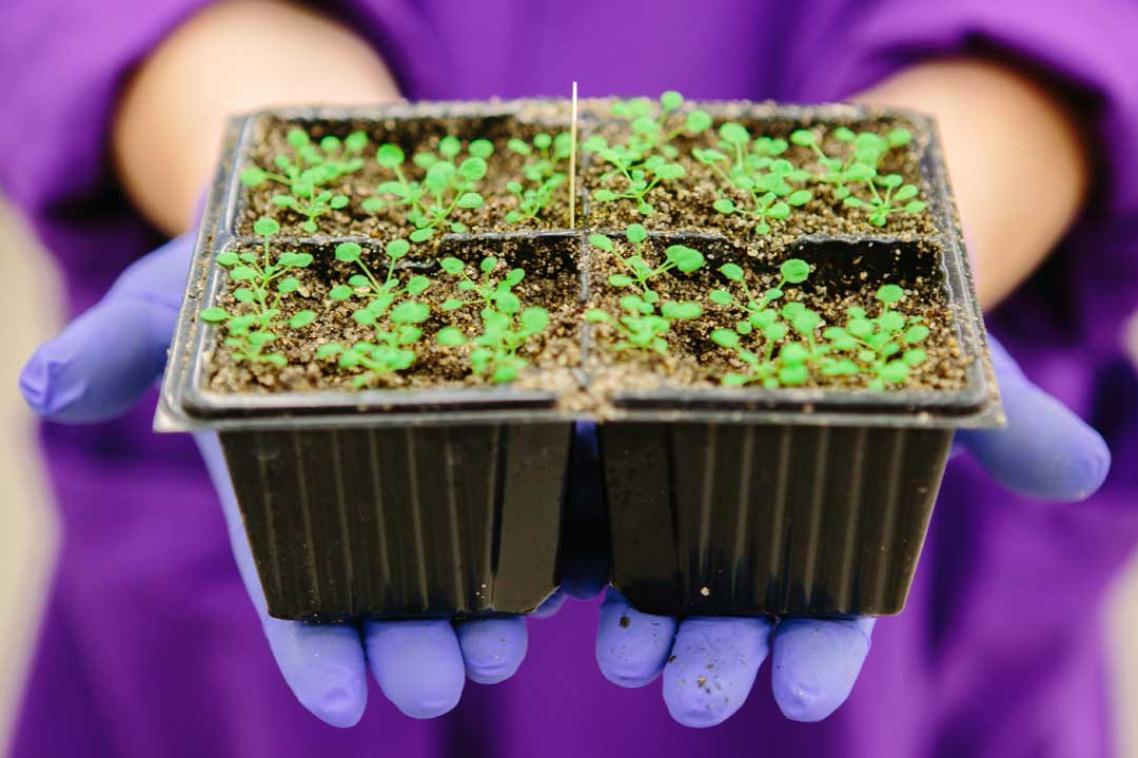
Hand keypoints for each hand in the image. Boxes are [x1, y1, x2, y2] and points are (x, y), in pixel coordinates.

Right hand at [19, 233, 537, 725]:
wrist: (328, 210)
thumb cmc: (239, 266)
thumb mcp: (173, 299)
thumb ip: (122, 347)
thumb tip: (40, 388)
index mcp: (286, 483)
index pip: (294, 582)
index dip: (314, 647)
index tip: (341, 701)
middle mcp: (371, 484)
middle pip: (393, 582)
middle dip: (415, 639)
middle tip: (446, 684)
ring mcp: (448, 452)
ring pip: (472, 545)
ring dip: (494, 604)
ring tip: (511, 644)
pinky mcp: (514, 409)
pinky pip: (544, 478)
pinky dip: (561, 525)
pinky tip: (581, 566)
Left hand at [593, 337, 1109, 727]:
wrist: (809, 256)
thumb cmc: (893, 328)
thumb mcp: (955, 363)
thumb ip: (1008, 423)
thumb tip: (1086, 475)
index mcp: (832, 521)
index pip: (828, 606)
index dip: (816, 653)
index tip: (800, 695)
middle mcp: (749, 515)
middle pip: (731, 600)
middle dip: (716, 651)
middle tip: (694, 693)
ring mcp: (674, 477)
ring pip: (652, 563)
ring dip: (636, 618)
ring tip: (624, 658)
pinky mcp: (613, 433)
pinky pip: (583, 495)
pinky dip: (570, 542)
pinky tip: (556, 581)